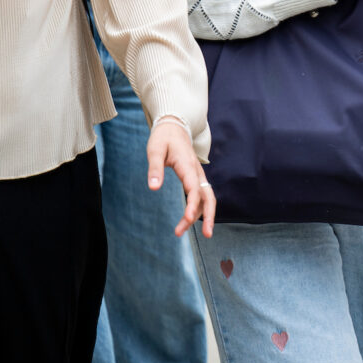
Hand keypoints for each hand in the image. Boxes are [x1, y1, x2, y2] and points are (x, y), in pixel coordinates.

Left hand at [146, 118, 215, 238]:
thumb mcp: (155, 150)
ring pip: (205, 198)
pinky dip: (196, 209)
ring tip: (181, 232)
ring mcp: (197, 175)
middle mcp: (196, 172)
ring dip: (200, 216)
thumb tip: (154, 188)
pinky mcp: (195, 178)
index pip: (194, 189)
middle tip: (207, 235)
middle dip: (208, 216)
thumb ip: (154, 169)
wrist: (174, 126)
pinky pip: (200, 196)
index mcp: (188, 165)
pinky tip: (188, 220)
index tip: (187, 219)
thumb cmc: (163, 138)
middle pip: (208, 196)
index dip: (192, 205)